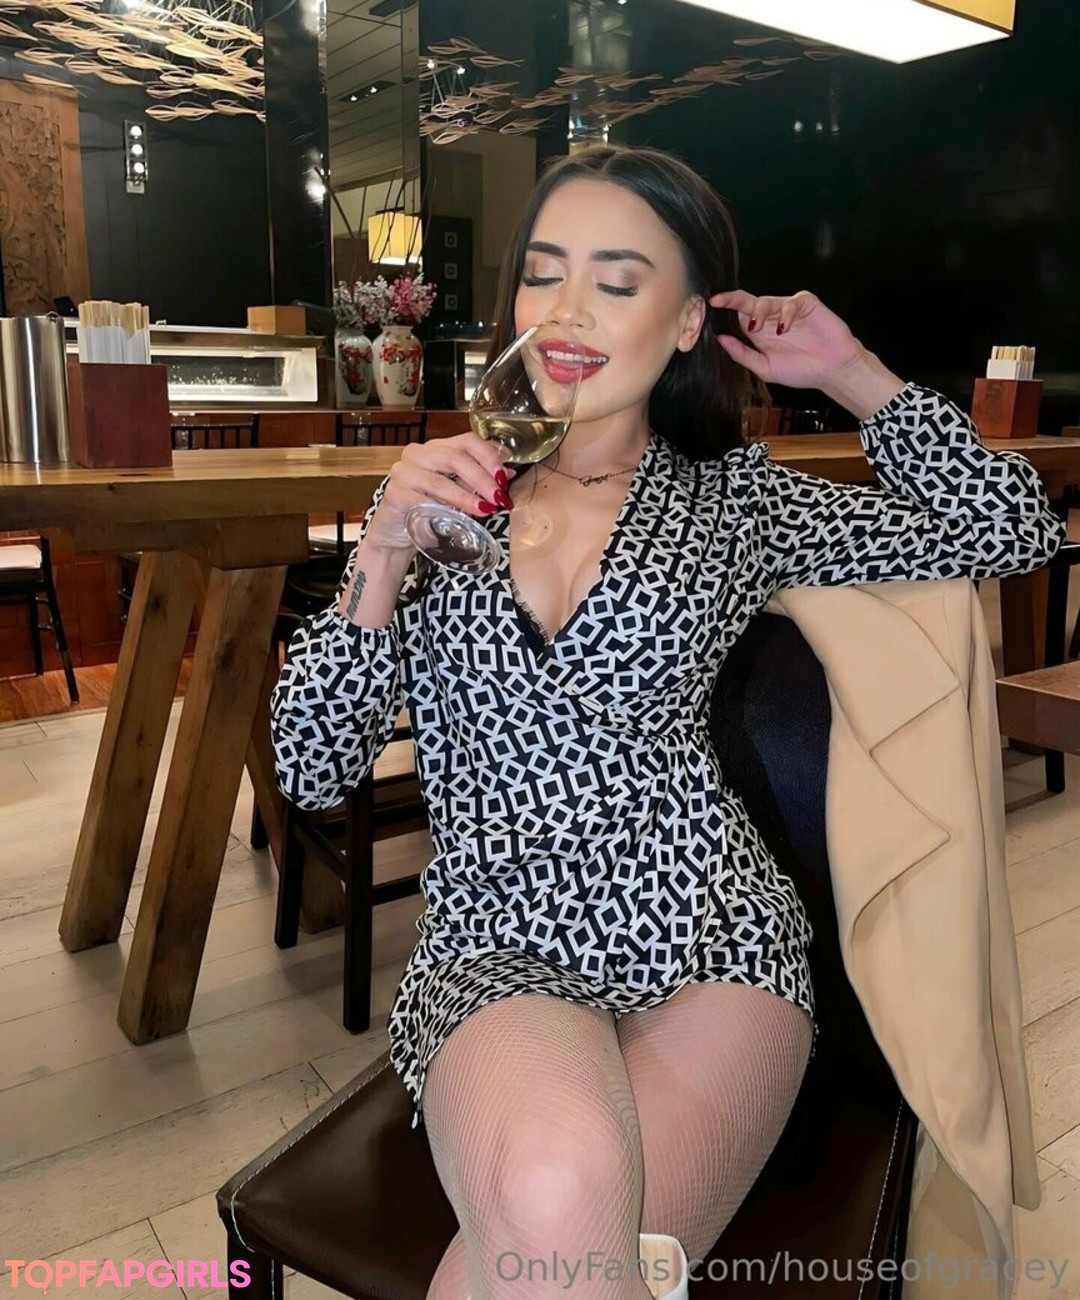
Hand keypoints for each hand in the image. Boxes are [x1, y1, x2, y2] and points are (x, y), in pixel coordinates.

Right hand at [366, 433, 514, 551]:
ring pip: (440, 481)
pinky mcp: (395, 494)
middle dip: (481, 478)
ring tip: (484, 509)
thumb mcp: (457, 492)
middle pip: (455, 458)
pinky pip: (422, 501)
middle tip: (498, 498)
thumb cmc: (429, 509)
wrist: (396, 533)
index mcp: (436, 447)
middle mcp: (417, 454)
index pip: (467, 441)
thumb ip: (478, 481)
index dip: (488, 456)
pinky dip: (442, 510)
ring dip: (466, 496)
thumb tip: (508, 475)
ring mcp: (403, 472)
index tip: (504, 477)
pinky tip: (456, 518)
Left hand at [710, 289, 864, 390]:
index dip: (726, 307)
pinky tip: (784, 328)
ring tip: (757, 328)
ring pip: (766, 300)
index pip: (738, 315)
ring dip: (758, 311)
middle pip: (748, 302)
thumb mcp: (765, 368)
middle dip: (733, 300)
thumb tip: (721, 340)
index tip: (711, 303)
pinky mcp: (806, 304)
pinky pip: (791, 302)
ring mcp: (788, 309)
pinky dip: (785, 313)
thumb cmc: (801, 370)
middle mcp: (771, 318)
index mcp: (759, 332)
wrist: (831, 371)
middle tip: (721, 302)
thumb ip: (743, 354)